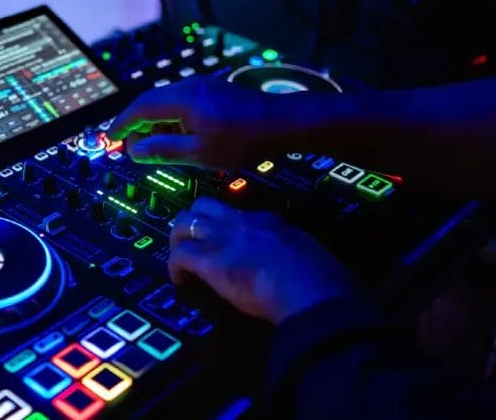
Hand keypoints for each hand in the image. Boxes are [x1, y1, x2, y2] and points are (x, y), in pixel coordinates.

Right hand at [109, 76, 319, 167]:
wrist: (282, 123)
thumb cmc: (243, 140)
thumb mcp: (200, 152)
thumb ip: (164, 151)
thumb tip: (134, 151)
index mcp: (182, 99)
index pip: (141, 108)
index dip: (123, 124)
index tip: (110, 138)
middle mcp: (189, 86)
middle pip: (151, 101)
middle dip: (136, 123)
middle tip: (128, 145)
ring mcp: (202, 86)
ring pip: (166, 102)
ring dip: (154, 122)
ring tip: (151, 146)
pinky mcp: (213, 91)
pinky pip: (182, 102)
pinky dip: (171, 118)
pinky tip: (176, 136)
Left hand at [169, 197, 355, 323]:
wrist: (310, 289)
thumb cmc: (320, 279)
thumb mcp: (309, 255)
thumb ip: (294, 255)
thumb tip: (294, 268)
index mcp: (267, 220)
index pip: (237, 214)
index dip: (226, 226)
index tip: (225, 243)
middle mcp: (240, 222)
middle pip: (203, 206)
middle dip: (192, 221)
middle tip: (192, 243)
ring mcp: (222, 238)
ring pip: (183, 222)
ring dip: (178, 240)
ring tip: (180, 260)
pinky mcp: (209, 260)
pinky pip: (179, 256)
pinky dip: (174, 267)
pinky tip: (180, 281)